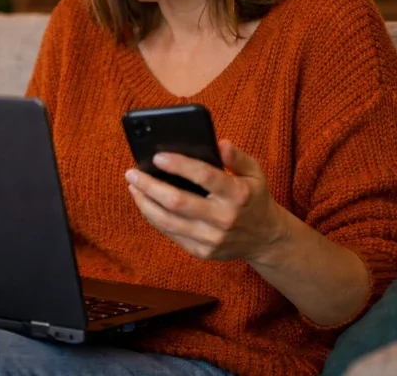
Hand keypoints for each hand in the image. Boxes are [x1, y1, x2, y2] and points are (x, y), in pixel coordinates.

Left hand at [125, 140, 289, 262]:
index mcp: (238, 195)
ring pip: (168, 221)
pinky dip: (153, 217)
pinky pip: (170, 233)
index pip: (204, 176)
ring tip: (133, 186)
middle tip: (132, 172)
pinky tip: (145, 202)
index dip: (179, 165)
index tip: (157, 157)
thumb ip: (238, 158)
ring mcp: (211, 239)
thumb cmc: (253, 199)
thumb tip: (221, 143)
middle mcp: (223, 219)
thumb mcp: (255, 174)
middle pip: (177, 202)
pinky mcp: (201, 252)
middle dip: (150, 185)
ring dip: (145, 202)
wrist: (264, 239)